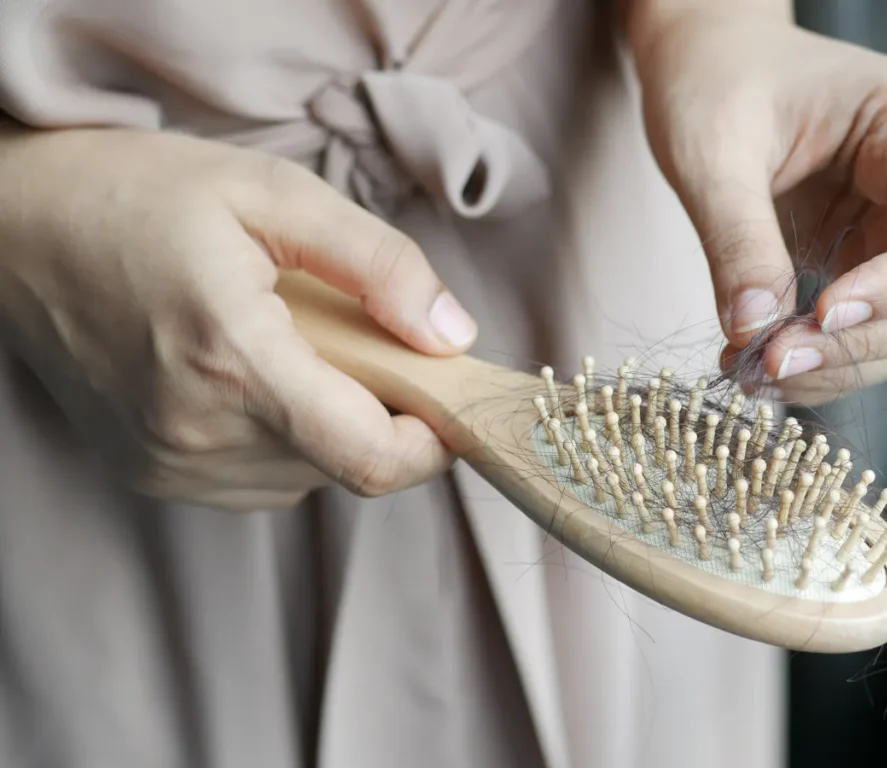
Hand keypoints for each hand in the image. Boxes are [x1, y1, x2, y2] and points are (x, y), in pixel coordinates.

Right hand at [0, 129, 476, 508]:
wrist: (12, 229)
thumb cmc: (138, 197)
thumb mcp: (273, 194)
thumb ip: (378, 265)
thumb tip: (452, 335)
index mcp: (234, 360)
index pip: (372, 459)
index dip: (434, 443)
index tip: (448, 399)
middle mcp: (199, 433)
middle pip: (348, 465)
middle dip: (381, 411)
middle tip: (356, 338)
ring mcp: (170, 464)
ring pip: (307, 476)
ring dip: (330, 423)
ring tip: (291, 347)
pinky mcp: (153, 472)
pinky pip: (260, 478)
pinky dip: (284, 436)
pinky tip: (252, 375)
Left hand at [629, 6, 886, 404]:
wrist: (703, 66)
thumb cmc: (714, 79)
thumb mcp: (714, 153)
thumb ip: (737, 239)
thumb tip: (753, 330)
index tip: (824, 315)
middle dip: (863, 341)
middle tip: (773, 363)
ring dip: (840, 364)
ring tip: (753, 373)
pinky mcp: (861, 258)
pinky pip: (863, 328)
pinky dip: (819, 358)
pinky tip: (755, 364)